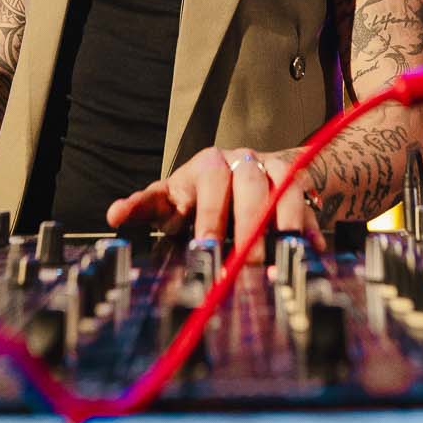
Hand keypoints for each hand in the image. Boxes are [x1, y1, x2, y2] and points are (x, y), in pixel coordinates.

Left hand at [106, 147, 321, 261]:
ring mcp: (270, 169)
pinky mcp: (297, 181)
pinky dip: (308, 227)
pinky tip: (309, 250)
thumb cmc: (203, 195)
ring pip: (280, 189)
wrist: (251, 171)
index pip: (200, 184)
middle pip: (242, 185)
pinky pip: (306, 201)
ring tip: (276, 259)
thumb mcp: (172, 199)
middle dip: (239, 224)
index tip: (195, 241)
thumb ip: (146, 208)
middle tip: (235, 259)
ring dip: (279, 225)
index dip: (201, 213)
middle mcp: (238, 162)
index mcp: (203, 167)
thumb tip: (113, 215)